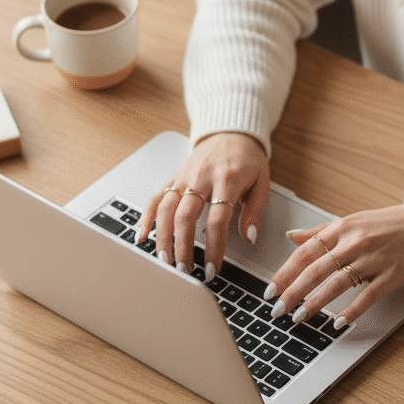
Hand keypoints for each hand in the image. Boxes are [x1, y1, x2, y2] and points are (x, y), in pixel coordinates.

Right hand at [137, 132, 269, 280]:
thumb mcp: (262, 183)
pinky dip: (146, 217)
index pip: (218, 219)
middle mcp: (201, 178)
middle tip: (186, 270)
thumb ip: (255, 211)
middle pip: (186, 216)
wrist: (230, 133)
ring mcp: (183, 177)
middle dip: (183, 246)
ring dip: (163, 237)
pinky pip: (155, 197)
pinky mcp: (173, 178)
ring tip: (165, 260)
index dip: (214, 247)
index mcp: (227, 180)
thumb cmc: (247, 160)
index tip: (213, 268)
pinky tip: (141, 235)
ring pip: (166, 209)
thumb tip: (248, 238)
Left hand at [264, 204, 403, 328]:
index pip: (305, 252)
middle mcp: (354, 243)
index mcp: (341, 229)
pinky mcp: (390, 276)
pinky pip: (367, 296)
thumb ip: (320, 231)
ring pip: (337, 284)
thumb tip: (292, 236)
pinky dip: (351, 310)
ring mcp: (372, 260)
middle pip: (316, 270)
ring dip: (315, 302)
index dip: (285, 272)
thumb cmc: (388, 224)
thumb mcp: (351, 221)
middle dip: (293, 291)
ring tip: (299, 317)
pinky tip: (338, 322)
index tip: (271, 289)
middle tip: (278, 309)